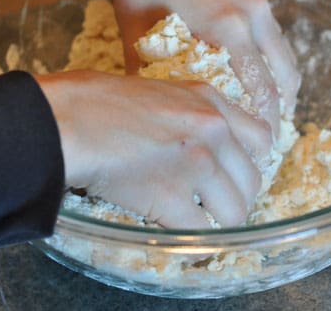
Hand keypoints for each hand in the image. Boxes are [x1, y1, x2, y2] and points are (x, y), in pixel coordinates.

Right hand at [35, 70, 270, 228]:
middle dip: (234, 197)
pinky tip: (174, 230)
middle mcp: (213, 129)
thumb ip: (190, 112)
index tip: (232, 174)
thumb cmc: (98, 103)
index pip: (262, 138)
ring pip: (236, 211)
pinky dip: (190, 238)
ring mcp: (196, 163)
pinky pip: (201, 232)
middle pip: (253, 181)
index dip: (248, 162)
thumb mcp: (160, 91)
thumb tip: (202, 141)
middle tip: (211, 202)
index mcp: (210, 100)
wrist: (67, 120)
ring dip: (216, 221)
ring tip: (194, 218)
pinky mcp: (172, 195)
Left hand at [103, 0, 300, 137]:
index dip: (263, 124)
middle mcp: (252, 15)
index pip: (262, 89)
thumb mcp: (141, 42)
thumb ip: (157, 82)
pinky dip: (275, 68)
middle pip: (284, 78)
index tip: (259, 151)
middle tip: (267, 143)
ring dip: (282, 91)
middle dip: (279, 114)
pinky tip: (260, 85)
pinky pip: (277, 41)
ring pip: (286, 59)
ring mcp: (258, 3)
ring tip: (268, 120)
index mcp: (227, 28)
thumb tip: (165, 122)